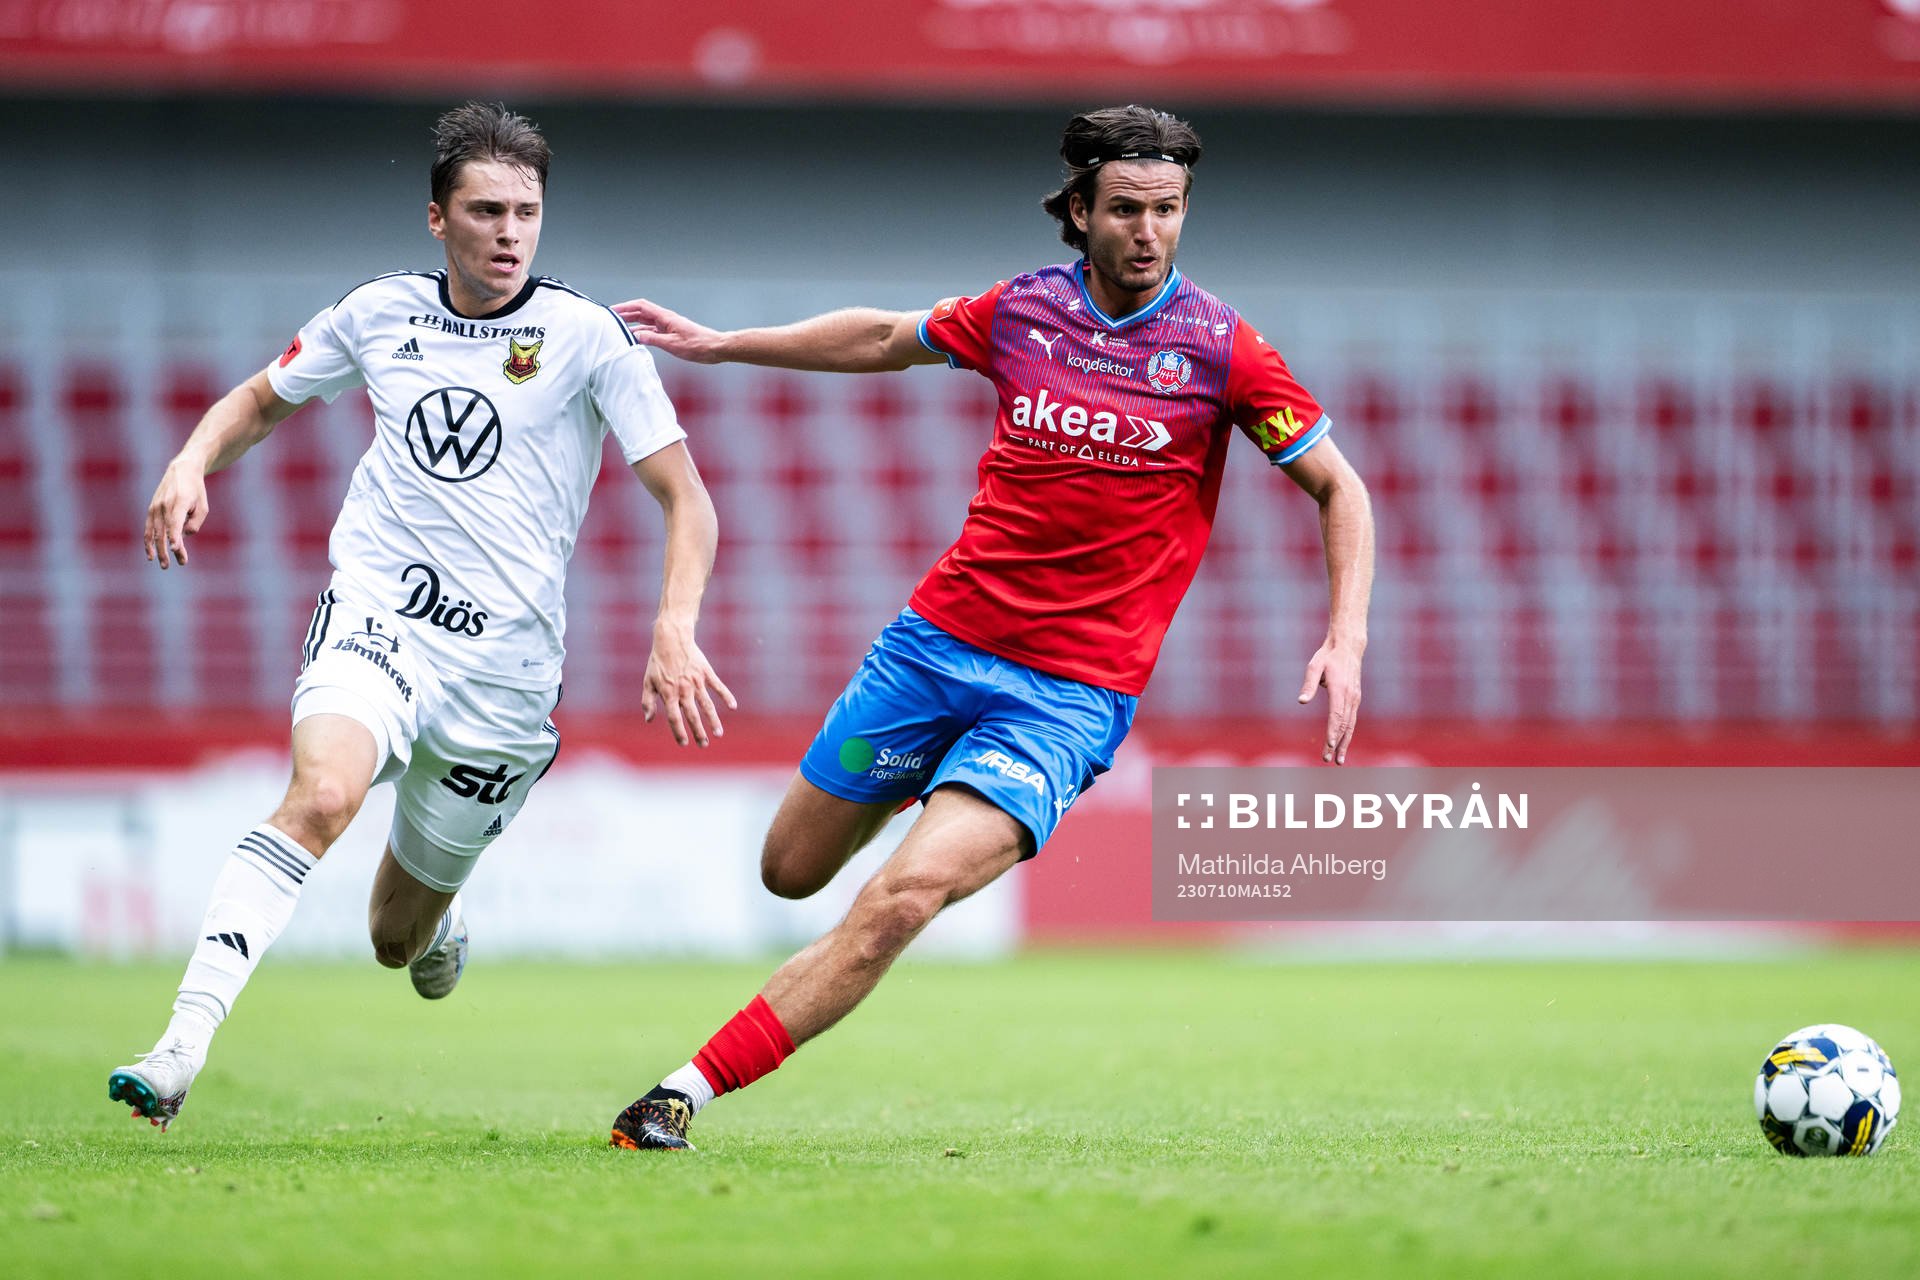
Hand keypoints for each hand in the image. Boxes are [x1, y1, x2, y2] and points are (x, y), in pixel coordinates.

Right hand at [143, 456, 210, 569]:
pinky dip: (148, 541)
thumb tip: (183, 536)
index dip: (174, 536)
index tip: (175, 548)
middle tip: (173, 564)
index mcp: (178, 502)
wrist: (182, 471)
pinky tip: (151, 554)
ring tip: (164, 564)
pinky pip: (148, 528)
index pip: (175, 522)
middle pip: (164, 531)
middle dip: (168, 550)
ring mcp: (155, 507)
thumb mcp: (203, 506)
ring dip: (158, 550)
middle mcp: (164, 505)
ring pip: (154, 532)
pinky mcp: (151, 509)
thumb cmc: (196, 491)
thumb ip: (195, 522)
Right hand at [612, 298, 727, 364]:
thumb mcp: (674, 344)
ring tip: (618, 329)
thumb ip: (654, 339)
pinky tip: (635, 338)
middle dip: (625, 314)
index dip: (626, 307)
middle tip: (610, 319)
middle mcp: (665, 319)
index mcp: (665, 317)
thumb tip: (635, 336)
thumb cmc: (698, 346)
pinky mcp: (671, 334)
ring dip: (632, 324)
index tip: (612, 310)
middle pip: (641, 313)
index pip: (641, 307)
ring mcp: (668, 326)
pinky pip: (652, 331)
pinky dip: (642, 333)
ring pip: (645, 322)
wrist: (715, 348)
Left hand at [641, 618, 737, 746]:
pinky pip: (718, 686)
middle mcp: (684, 689)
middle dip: (698, 732)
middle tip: (703, 745)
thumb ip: (648, 702)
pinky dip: (726, 696)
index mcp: (669, 693)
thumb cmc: (658, 662)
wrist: (671, 639)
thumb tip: (649, 720)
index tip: (684, 743)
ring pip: (707, 705)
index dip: (679, 732)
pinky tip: (733, 707)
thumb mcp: (648, 682)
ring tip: (718, 734)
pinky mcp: (706, 672)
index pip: (674, 718)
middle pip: (692, 715)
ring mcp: (696, 681)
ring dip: (713, 721)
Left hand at [1298, 637, 1362, 764]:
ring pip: (1350, 725)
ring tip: (1338, 760)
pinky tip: (1342, 744)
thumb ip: (1309, 684)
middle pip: (1344, 724)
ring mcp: (1355, 698)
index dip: (1333, 731)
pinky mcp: (1355, 699)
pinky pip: (1352, 720)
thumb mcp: (1314, 666)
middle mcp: (1350, 696)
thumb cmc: (1328, 656)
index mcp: (1340, 689)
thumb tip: (1301, 701)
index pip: (1337, 715)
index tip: (1329, 745)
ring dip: (1344, 743)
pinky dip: (1347, 734)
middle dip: (1337, 744)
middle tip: (1328, 759)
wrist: (1348, 647)